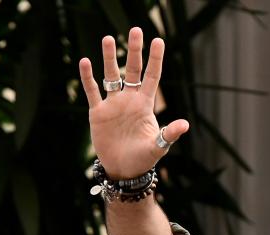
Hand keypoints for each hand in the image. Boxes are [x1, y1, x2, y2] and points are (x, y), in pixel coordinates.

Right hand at [79, 27, 188, 179]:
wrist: (123, 170)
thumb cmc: (143, 159)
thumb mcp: (158, 147)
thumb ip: (168, 134)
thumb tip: (185, 125)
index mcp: (145, 105)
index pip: (152, 76)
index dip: (155, 59)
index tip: (158, 40)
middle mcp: (129, 100)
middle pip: (132, 70)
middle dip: (134, 51)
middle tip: (135, 30)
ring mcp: (113, 104)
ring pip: (111, 75)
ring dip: (108, 58)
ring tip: (107, 38)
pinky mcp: (98, 113)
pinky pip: (92, 92)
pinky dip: (88, 78)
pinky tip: (85, 62)